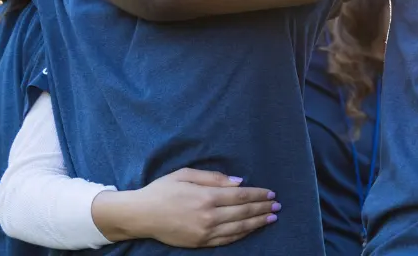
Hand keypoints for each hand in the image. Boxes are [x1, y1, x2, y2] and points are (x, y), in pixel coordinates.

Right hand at [99, 168, 277, 247]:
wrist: (141, 215)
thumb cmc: (162, 190)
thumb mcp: (186, 174)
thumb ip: (214, 177)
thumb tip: (238, 181)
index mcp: (206, 196)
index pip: (241, 196)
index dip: (258, 195)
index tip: (271, 193)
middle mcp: (208, 215)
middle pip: (243, 212)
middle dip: (262, 208)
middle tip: (277, 205)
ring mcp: (205, 231)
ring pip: (239, 228)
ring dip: (257, 223)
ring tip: (271, 218)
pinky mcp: (200, 243)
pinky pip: (227, 240)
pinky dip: (242, 234)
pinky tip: (251, 229)